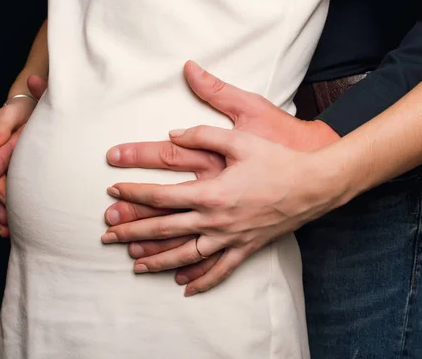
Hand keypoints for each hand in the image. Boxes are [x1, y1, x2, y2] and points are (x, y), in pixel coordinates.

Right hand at [0, 75, 46, 236]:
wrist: (34, 110)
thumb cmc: (24, 110)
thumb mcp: (14, 112)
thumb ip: (2, 125)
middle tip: (6, 220)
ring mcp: (6, 172)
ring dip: (1, 213)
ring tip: (7, 230)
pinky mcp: (14, 179)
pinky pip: (6, 199)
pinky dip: (7, 214)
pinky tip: (11, 229)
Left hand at [104, 62, 344, 294]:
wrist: (314, 185)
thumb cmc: (277, 160)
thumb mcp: (240, 139)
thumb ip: (203, 135)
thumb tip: (172, 134)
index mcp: (211, 192)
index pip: (161, 196)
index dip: (134, 194)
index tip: (113, 192)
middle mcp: (216, 220)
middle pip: (165, 229)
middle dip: (132, 232)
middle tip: (107, 235)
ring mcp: (231, 238)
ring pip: (186, 256)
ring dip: (157, 261)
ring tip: (134, 266)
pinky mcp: (246, 247)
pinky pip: (220, 270)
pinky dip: (201, 281)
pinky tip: (185, 288)